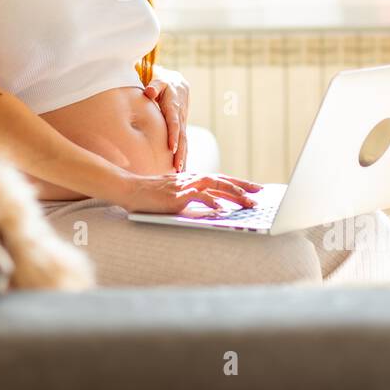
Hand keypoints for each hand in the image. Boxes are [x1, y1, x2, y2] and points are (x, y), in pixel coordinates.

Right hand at [115, 170, 262, 214]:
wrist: (130, 190)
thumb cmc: (150, 196)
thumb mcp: (174, 195)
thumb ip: (191, 198)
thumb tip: (211, 207)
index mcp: (192, 179)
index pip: (219, 179)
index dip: (238, 183)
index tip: (253, 188)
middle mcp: (190, 179)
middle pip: (222, 180)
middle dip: (243, 186)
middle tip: (260, 193)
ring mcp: (184, 186)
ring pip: (215, 186)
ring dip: (233, 194)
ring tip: (249, 202)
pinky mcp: (176, 195)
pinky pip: (198, 197)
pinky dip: (212, 202)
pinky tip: (222, 209)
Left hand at [144, 67, 189, 170]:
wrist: (178, 85)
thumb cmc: (164, 84)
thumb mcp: (159, 81)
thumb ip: (155, 85)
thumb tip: (149, 91)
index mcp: (174, 107)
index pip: (174, 123)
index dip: (174, 136)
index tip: (171, 148)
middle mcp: (181, 118)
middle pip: (182, 138)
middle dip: (180, 153)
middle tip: (177, 168)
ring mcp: (183, 125)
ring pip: (185, 143)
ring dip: (183, 158)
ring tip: (181, 174)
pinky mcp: (182, 131)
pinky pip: (184, 145)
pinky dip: (184, 157)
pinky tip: (182, 171)